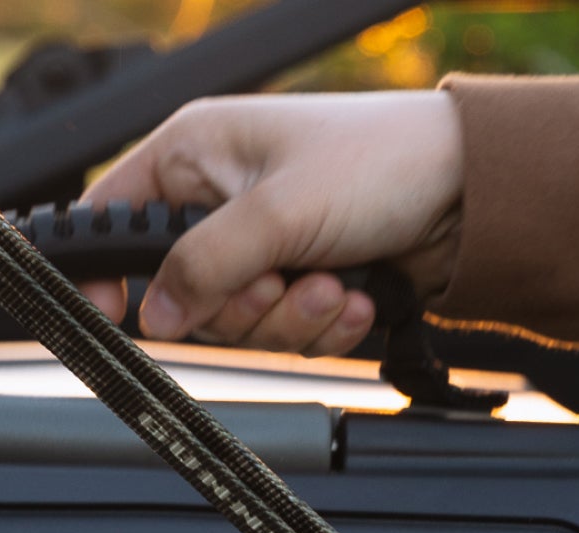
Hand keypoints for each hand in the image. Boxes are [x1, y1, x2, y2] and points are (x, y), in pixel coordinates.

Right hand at [78, 90, 464, 354]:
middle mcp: (222, 199)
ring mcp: (266, 245)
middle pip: (184, 293)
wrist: (474, 194)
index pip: (114, 215)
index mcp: (197, 153)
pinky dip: (323, 327)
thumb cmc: (383, 160)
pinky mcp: (304, 280)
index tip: (110, 312)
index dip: (104, 267)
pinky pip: (286, 333)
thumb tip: (154, 312)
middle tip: (285, 280)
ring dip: (292, 318)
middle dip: (244, 305)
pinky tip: (356, 298)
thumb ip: (205, 265)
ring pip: (239, 322)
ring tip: (336, 284)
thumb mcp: (279, 211)